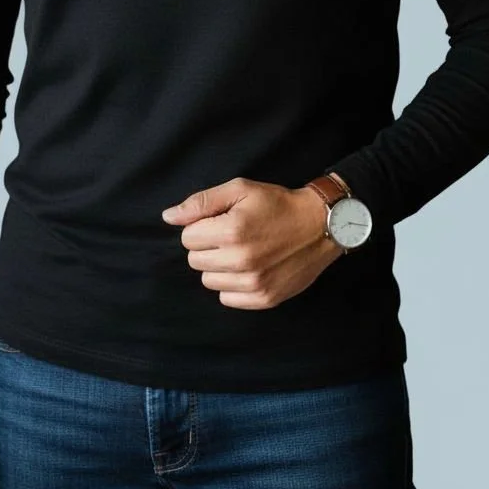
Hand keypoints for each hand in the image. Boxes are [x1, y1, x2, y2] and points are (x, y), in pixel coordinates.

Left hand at [161, 176, 343, 308]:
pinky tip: (249, 268)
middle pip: (195, 260)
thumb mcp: (240, 189)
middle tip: (231, 235)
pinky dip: (232, 285)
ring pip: (209, 281)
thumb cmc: (277, 203)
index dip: (201, 226)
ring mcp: (254, 283)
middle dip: (207, 246)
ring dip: (219, 266)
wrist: (320, 225)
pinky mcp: (265, 299)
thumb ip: (201, 202)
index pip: (187, 238)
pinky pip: (227, 298)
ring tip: (241, 251)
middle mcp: (241, 260)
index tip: (220, 221)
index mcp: (232, 230)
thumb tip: (168, 217)